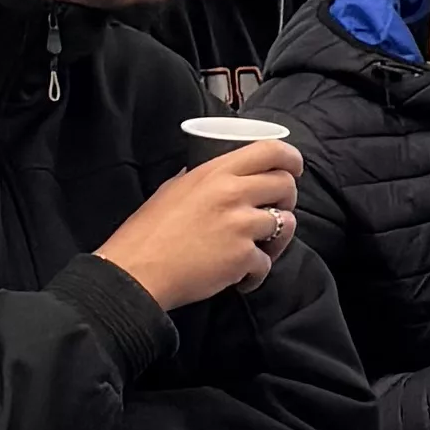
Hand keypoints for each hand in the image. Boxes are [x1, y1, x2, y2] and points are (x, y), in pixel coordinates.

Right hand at [96, 140, 300, 308]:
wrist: (135, 272)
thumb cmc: (146, 233)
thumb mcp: (172, 190)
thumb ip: (200, 179)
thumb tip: (212, 174)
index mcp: (215, 173)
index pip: (270, 150)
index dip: (290, 158)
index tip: (294, 169)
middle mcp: (232, 192)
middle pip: (285, 185)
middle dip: (286, 201)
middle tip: (272, 214)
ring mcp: (241, 224)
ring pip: (285, 224)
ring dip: (275, 240)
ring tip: (255, 251)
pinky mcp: (243, 256)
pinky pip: (266, 263)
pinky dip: (255, 274)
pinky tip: (239, 279)